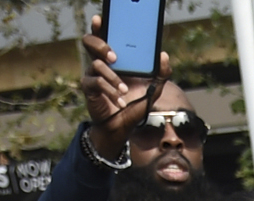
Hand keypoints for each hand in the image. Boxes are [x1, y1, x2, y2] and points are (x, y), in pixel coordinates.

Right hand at [78, 19, 173, 143]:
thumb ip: (160, 74)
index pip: (103, 36)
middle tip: (115, 57)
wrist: (122, 128)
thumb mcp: (152, 90)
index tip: (100, 20)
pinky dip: (110, 91)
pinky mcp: (88, 89)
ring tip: (124, 90)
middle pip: (89, 42)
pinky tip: (120, 101)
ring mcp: (92, 75)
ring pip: (96, 65)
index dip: (99, 26)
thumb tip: (164, 55)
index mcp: (113, 59)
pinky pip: (96, 83)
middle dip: (101, 45)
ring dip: (113, 77)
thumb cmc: (134, 105)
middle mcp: (100, 63)